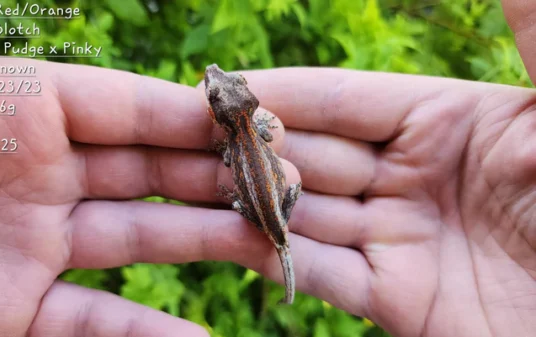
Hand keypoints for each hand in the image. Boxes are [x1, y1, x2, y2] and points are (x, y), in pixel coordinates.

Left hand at [0, 52, 265, 335]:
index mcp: (16, 113)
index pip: (123, 108)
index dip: (188, 117)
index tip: (254, 125)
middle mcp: (32, 176)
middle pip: (146, 172)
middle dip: (216, 178)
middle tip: (281, 189)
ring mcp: (26, 246)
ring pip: (135, 239)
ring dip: (206, 242)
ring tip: (268, 247)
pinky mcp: (9, 310)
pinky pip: (91, 321)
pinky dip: (146, 330)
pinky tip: (198, 333)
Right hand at [207, 6, 535, 333]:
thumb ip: (532, 38)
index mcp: (448, 122)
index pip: (345, 99)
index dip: (283, 93)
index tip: (223, 87)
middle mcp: (414, 176)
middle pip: (315, 153)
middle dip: (252, 146)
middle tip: (185, 136)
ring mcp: (400, 238)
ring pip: (309, 212)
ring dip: (252, 199)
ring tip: (190, 182)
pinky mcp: (395, 299)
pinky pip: (322, 273)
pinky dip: (277, 256)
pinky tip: (230, 236)